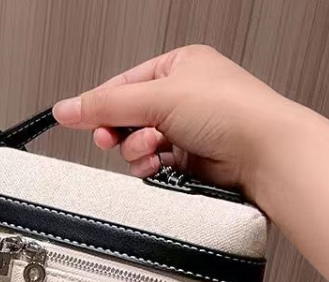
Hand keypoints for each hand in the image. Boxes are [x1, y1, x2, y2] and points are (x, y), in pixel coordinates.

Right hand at [53, 46, 296, 201]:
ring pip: (138, 145)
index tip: (81, 120)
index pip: (124, 85)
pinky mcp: (189, 161)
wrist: (263, 153)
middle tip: (114, 138)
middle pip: (128, 117)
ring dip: (138, 151)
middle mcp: (182, 97)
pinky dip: (151, 167)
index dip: (102, 105)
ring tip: (154, 149)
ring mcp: (186, 130)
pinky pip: (154, 165)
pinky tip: (159, 165)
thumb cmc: (230, 111)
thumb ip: (107, 106)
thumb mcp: (157, 97)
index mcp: (178, 67)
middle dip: (122, 131)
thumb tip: (65, 108)